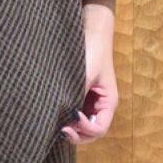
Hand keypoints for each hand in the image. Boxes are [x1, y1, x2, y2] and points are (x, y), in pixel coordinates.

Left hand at [61, 1, 117, 144]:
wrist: (89, 29)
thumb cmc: (91, 50)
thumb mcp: (84, 74)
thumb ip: (76, 95)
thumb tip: (64, 116)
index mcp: (108, 102)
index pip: (99, 129)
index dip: (86, 129)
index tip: (73, 116)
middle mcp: (99, 106)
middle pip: (90, 133)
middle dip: (76, 134)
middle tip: (60, 129)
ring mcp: (89, 102)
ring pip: (80, 126)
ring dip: (70, 128)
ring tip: (55, 123)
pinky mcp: (78, 95)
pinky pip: (73, 114)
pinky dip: (65, 118)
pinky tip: (54, 113)